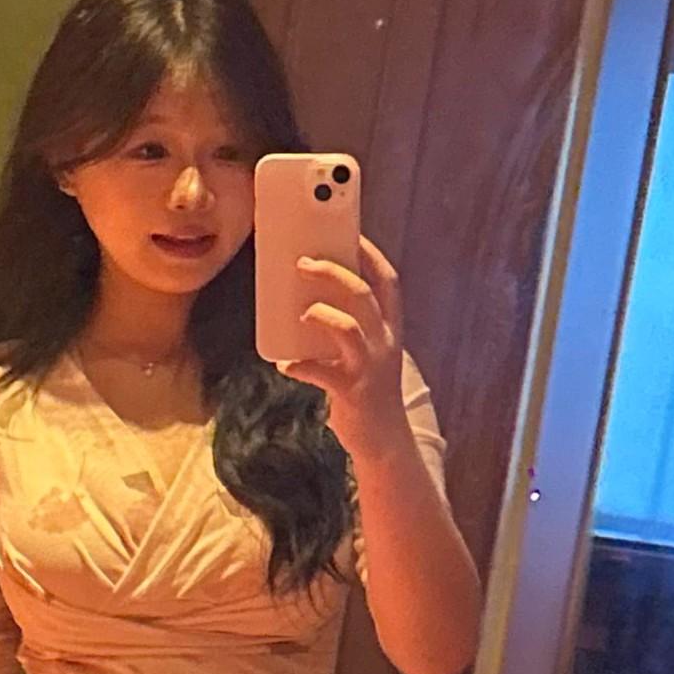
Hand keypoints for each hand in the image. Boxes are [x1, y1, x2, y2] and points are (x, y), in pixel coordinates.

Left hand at [276, 234, 409, 461]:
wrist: (384, 441)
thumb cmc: (366, 389)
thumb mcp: (365, 352)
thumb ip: (347, 326)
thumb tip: (305, 297)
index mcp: (390, 328)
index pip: (387, 281)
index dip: (369, 254)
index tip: (349, 232)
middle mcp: (385, 343)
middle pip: (363, 295)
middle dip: (333, 272)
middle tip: (302, 262)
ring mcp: (371, 367)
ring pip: (348, 327)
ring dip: (319, 314)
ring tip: (300, 312)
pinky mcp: (353, 392)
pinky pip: (320, 372)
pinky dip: (298, 365)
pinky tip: (283, 364)